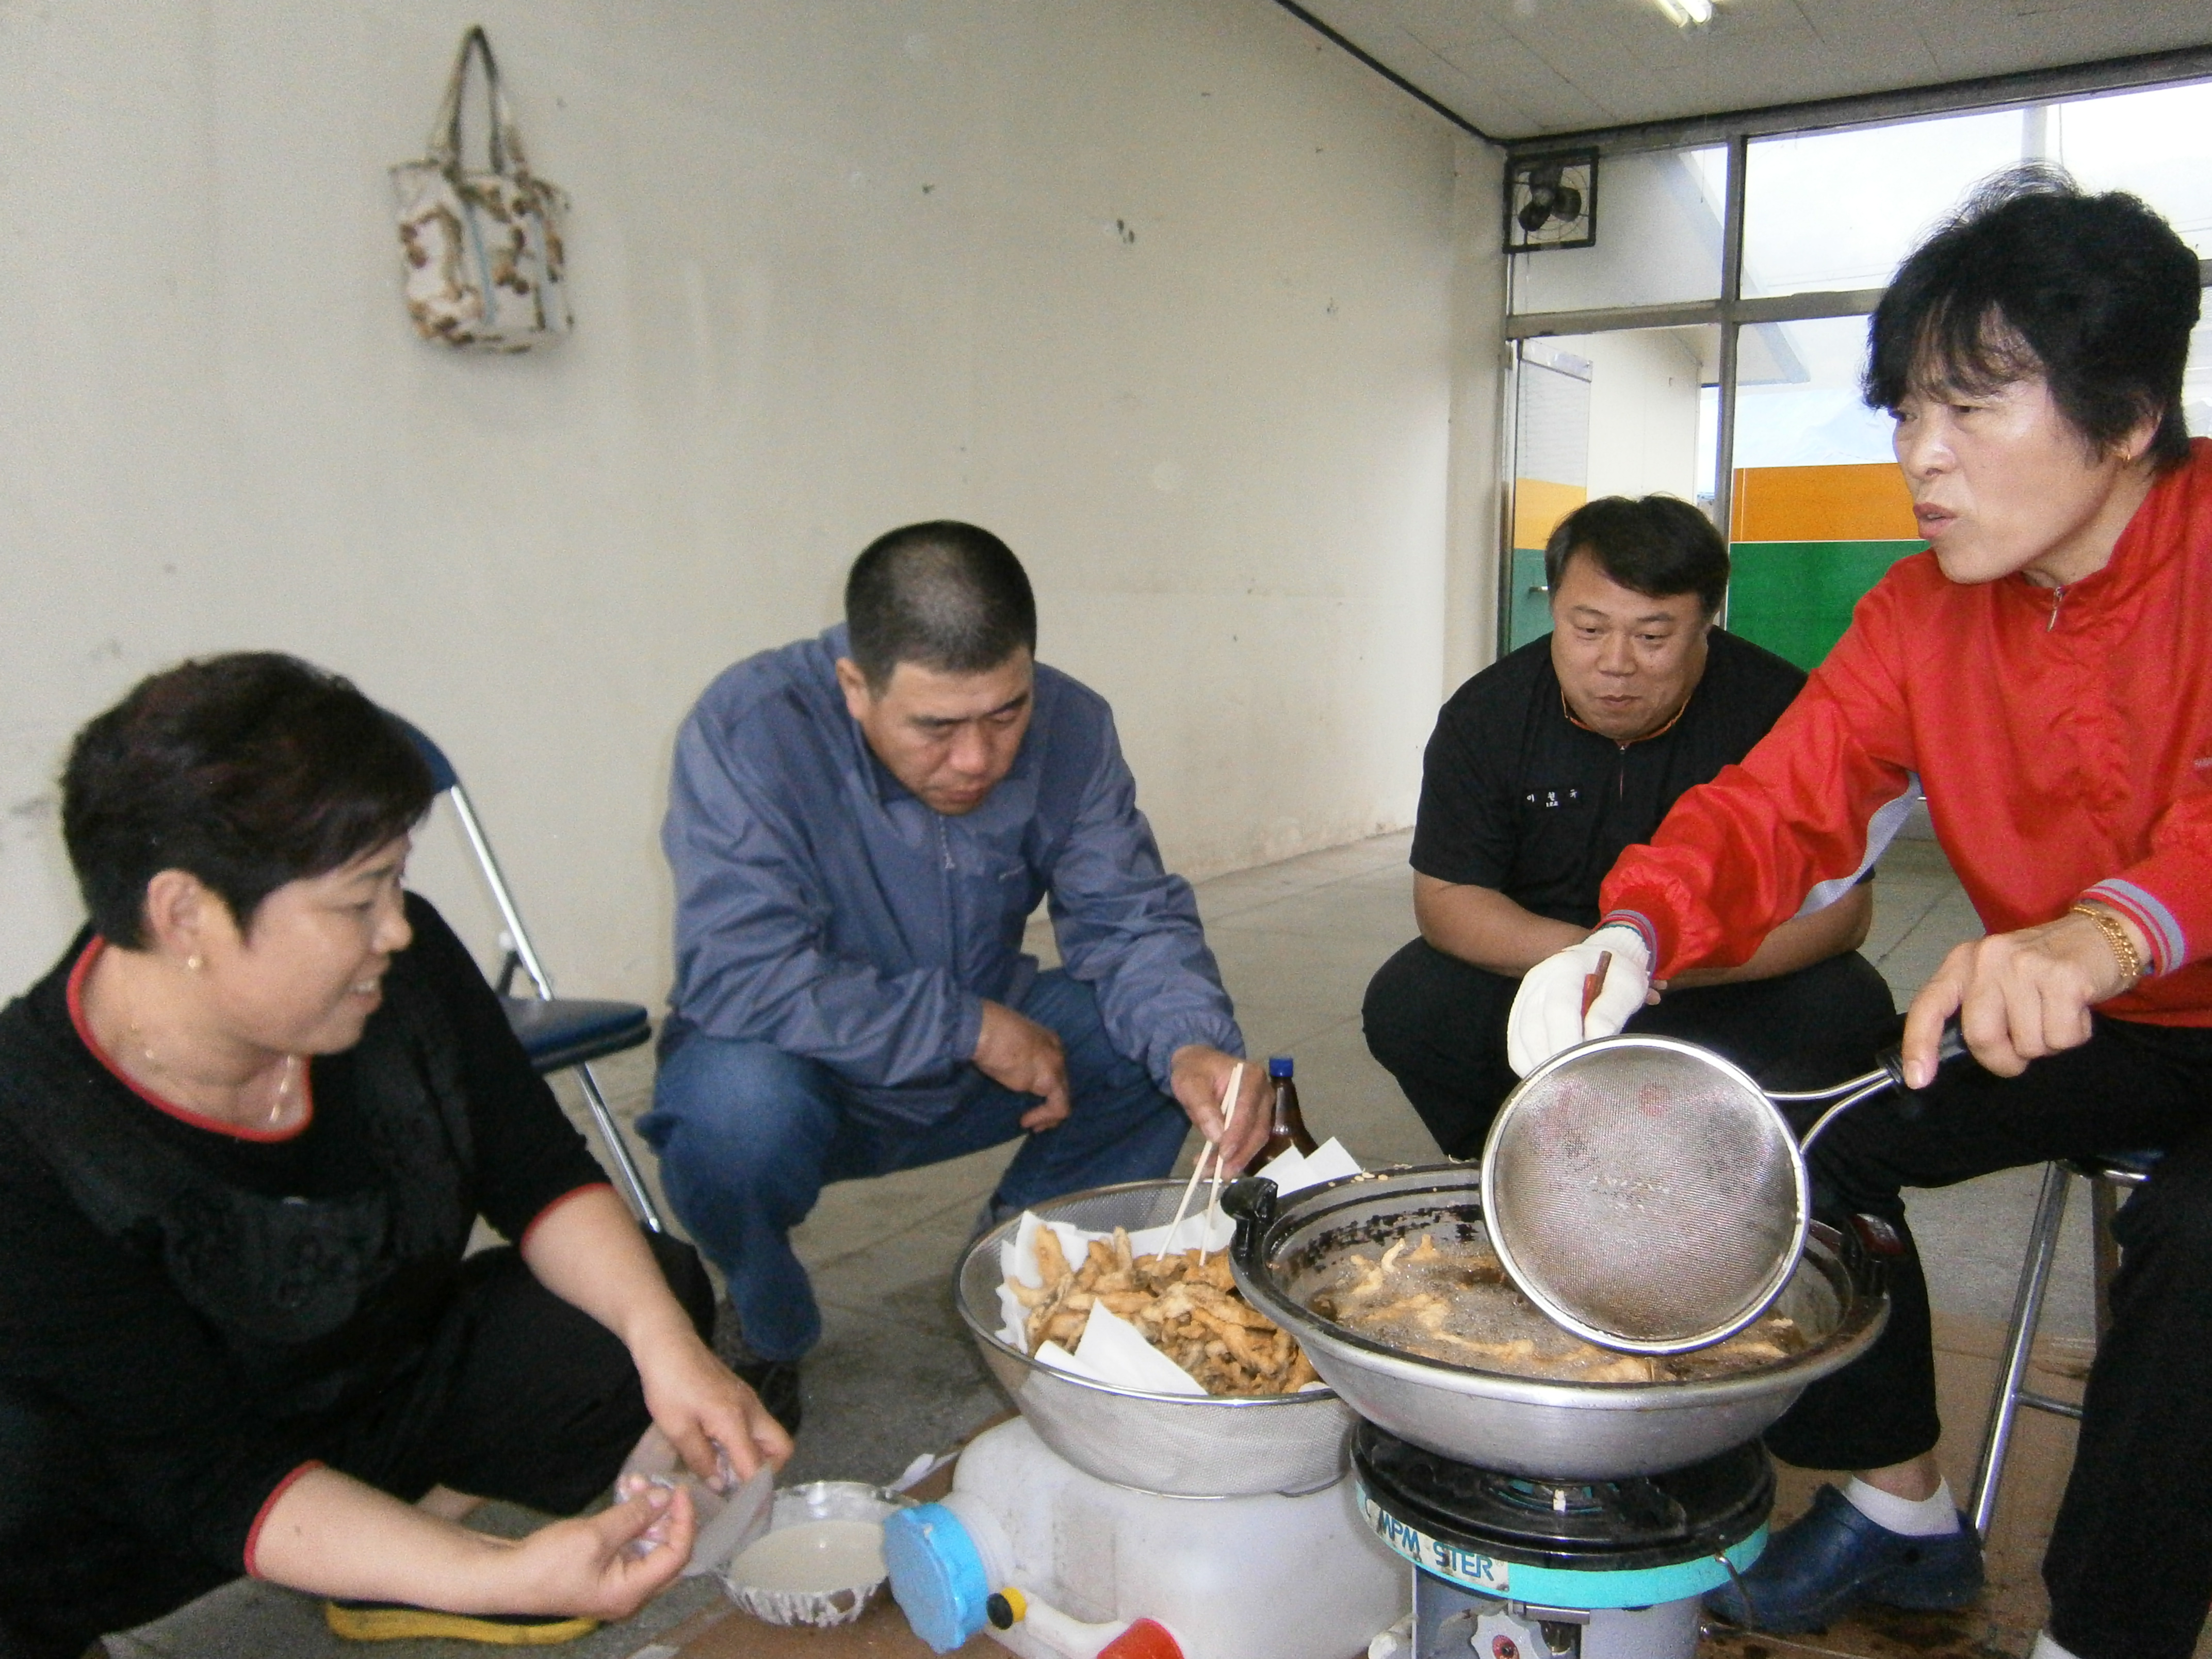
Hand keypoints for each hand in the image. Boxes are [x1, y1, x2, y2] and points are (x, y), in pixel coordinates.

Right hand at [497, 1483, 695, 1618]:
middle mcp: (628, 1592)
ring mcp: (613, 1582)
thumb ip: (634, 1516)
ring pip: (645, 1543)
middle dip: (664, 1515)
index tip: (680, 1492)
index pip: (676, 1556)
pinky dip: (628, 1519)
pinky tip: (623, 1493)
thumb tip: (664, 1498)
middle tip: (659, 1485)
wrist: (504, 1577)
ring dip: (644, 1512)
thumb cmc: (546, 1564)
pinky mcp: (600, 1570)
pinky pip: (626, 1543)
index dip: (684, 1521)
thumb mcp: (595, 1535)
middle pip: (665, 1551)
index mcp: (631, 1592)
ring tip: (635, 1482)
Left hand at [631, 1321, 793, 1482]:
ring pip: (769, 1436)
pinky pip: (755, 1426)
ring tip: (725, 1470)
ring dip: (755, 1456)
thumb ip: (700, 1458)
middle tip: (738, 1484)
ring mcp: (748, 1400)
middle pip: (781, 1447)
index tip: (743, 1511)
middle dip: (767, 1471)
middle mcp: (751, 1410)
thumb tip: (719, 1483)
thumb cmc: (668, 1384)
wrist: (667, 1343)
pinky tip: (718, 1448)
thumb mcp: (676, 1428)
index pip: (757, 1466)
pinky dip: (746, 1442)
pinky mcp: (740, 1395)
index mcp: (735, 1420)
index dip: (753, 1492)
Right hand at [975, 1000, 1070, 1130]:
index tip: (1031, 1101)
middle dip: (1049, 1105)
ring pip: (1063, 1097)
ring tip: (1030, 1125)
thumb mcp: (1007, 1043)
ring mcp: (1055, 1065)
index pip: (1055, 1068)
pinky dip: (1044, 1117)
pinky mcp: (1049, 1080)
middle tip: (1033, 1120)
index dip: (1045, 1088)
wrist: (984, 1031)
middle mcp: (1057, 1051)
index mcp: (1047, 1040)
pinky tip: (1027, 1121)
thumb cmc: (985, 1031)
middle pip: (1061, 1084)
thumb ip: (1016, 1057)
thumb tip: (1012, 1070)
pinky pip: (1058, 1107)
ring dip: (1047, 1116)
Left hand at [1169, 1045, 1270, 1174]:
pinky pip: (1248, 1141)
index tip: (1223, 1154)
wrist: (1198, 1064)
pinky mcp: (1256, 1120)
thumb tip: (1216, 1136)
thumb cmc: (1194, 1070)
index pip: (1247, 1109)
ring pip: (1255, 1139)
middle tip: (1220, 1173)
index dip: (1237, 1134)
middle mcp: (1264, 1092)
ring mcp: (1263, 1107)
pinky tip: (1214, 1166)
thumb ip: (1203, 1106)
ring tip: (1212, 1174)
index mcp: (1251, 1076)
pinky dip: (1233, 1156)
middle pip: (1257, 1129)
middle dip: (1239, 1154)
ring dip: (1236, 1159)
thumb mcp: (1190, 1083)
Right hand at [1505, 924, 1653, 1076]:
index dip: (1568, 1042)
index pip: (1559, 1009)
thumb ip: (1611, 1012)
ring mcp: (1523, 997)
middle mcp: (1536, 981)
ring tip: (1562, 1085)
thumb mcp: (1628, 986)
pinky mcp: (1518, 1013)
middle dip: (1552, 1062)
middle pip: (1533, 1029)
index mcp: (1565, 969)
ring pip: (1519, 1041)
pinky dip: (1529, 1065)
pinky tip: (1549, 1076)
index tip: (1584, 1067)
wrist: (1598, 958)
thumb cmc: (1617, 974)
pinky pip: (1515, 1045)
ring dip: (1538, 1068)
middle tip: (1574, 1085)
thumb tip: (1594, 1041)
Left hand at [1900, 908, 2137, 1084]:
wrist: (2099, 934)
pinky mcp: (2064, 977)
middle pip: (1980, 1036)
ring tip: (2055, 1012)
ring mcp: (2026, 965)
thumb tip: (1950, 1058)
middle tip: (2022, 1049)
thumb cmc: (2042, 967)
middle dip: (2004, 1059)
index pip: (1929, 1005)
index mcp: (1963, 961)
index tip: (1918, 1079)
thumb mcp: (1996, 977)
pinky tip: (2075, 1009)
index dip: (1919, 1044)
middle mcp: (1988, 959)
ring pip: (2028, 1044)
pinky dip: (2073, 1035)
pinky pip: (2062, 1038)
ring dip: (2046, 1043)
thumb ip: (1974, 1009)